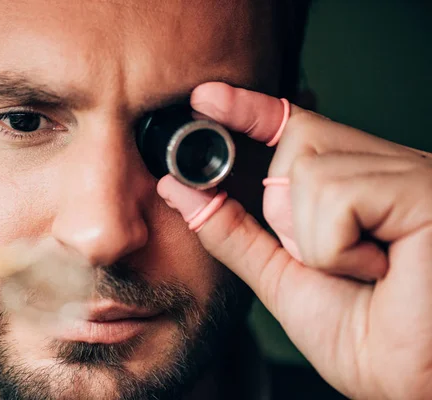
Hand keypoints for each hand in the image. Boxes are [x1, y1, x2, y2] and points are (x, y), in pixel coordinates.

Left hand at [157, 82, 431, 398]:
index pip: (295, 127)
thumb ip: (234, 230)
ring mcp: (408, 173)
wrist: (412, 382)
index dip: (249, 110)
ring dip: (312, 240)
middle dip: (285, 209)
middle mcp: (387, 170)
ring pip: (307, 172)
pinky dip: (335, 247)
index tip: (206, 99)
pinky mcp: (421, 188)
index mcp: (358, 187)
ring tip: (363, 272)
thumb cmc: (362, 336)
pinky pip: (333, 195)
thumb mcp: (281, 276)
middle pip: (297, 143)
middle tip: (330, 262)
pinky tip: (379, 269)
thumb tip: (178, 190)